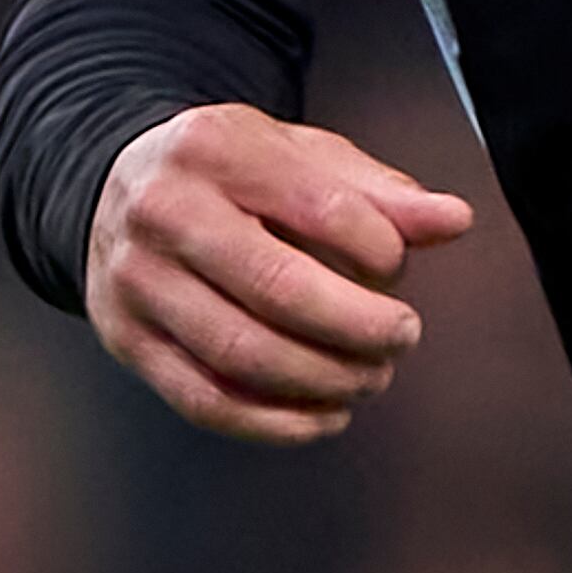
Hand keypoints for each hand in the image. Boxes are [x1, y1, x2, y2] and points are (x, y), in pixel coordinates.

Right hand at [84, 103, 476, 445]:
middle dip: (357, 326)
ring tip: (369, 378)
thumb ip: (382, 193)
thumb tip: (454, 222)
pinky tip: (321, 417)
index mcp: (220, 150)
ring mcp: (137, 282)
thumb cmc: (230, 173)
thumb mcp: (304, 156)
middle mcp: (166, 213)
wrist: (117, 185)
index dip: (379, 251)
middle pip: (278, 289)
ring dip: (321, 380)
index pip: (322, 209)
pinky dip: (272, 422)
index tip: (398, 270)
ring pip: (239, 352)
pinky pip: (203, 399)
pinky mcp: (126, 339)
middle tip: (402, 337)